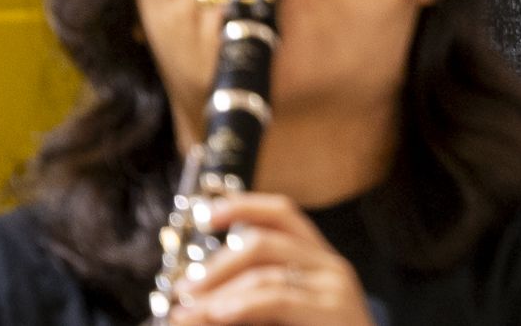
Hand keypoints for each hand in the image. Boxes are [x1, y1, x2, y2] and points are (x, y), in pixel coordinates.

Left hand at [153, 192, 374, 324]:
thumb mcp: (283, 315)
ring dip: (218, 293)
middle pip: (266, 239)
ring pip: (266, 270)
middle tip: (185, 289)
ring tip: (188, 313)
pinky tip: (218, 314)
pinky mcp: (333, 311)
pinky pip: (278, 299)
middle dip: (218, 263)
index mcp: (319, 260)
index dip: (244, 206)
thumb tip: (199, 297)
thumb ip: (253, 300)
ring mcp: (335, 288)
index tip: (206, 215)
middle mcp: (330, 265)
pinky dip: (242, 305)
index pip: (282, 214)